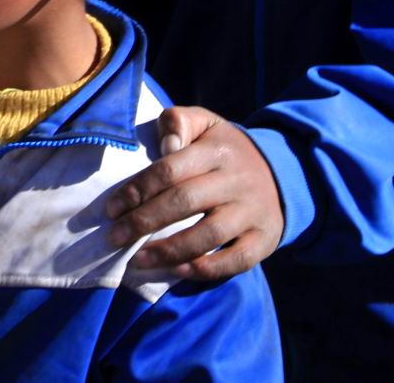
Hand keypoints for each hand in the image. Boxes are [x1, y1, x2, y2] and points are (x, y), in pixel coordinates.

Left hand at [104, 106, 282, 284]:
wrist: (282, 172)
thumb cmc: (225, 150)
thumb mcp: (204, 123)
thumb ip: (177, 123)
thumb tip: (165, 147)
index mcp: (217, 151)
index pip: (169, 170)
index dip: (137, 190)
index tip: (111, 208)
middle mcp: (236, 181)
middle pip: (184, 203)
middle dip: (144, 222)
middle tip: (115, 237)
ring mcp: (252, 212)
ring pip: (208, 235)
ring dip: (168, 251)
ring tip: (136, 260)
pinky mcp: (264, 239)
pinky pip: (235, 260)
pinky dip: (204, 269)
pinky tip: (176, 270)